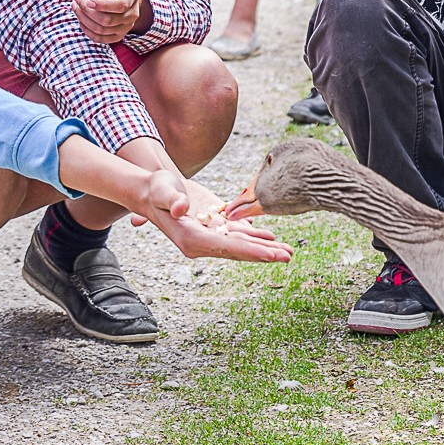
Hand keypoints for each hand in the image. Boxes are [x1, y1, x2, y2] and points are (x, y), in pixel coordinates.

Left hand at [73, 0, 146, 42]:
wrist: (127, 1)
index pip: (120, 5)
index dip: (103, 5)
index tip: (87, 1)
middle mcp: (132, 15)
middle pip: (108, 20)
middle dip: (87, 11)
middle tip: (76, 0)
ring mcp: (126, 28)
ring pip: (101, 30)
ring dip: (84, 20)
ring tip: (76, 8)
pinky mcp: (118, 36)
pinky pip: (100, 39)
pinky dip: (87, 31)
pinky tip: (81, 20)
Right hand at [133, 174, 287, 259]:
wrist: (156, 188)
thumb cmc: (157, 190)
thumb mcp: (162, 191)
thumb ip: (173, 201)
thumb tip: (182, 209)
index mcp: (191, 238)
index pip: (226, 248)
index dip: (249, 250)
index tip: (269, 255)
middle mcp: (202, 242)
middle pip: (238, 250)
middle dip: (263, 254)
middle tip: (287, 256)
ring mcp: (211, 236)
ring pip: (241, 244)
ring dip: (264, 247)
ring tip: (287, 252)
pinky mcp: (216, 226)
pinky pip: (239, 233)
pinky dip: (255, 235)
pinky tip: (271, 237)